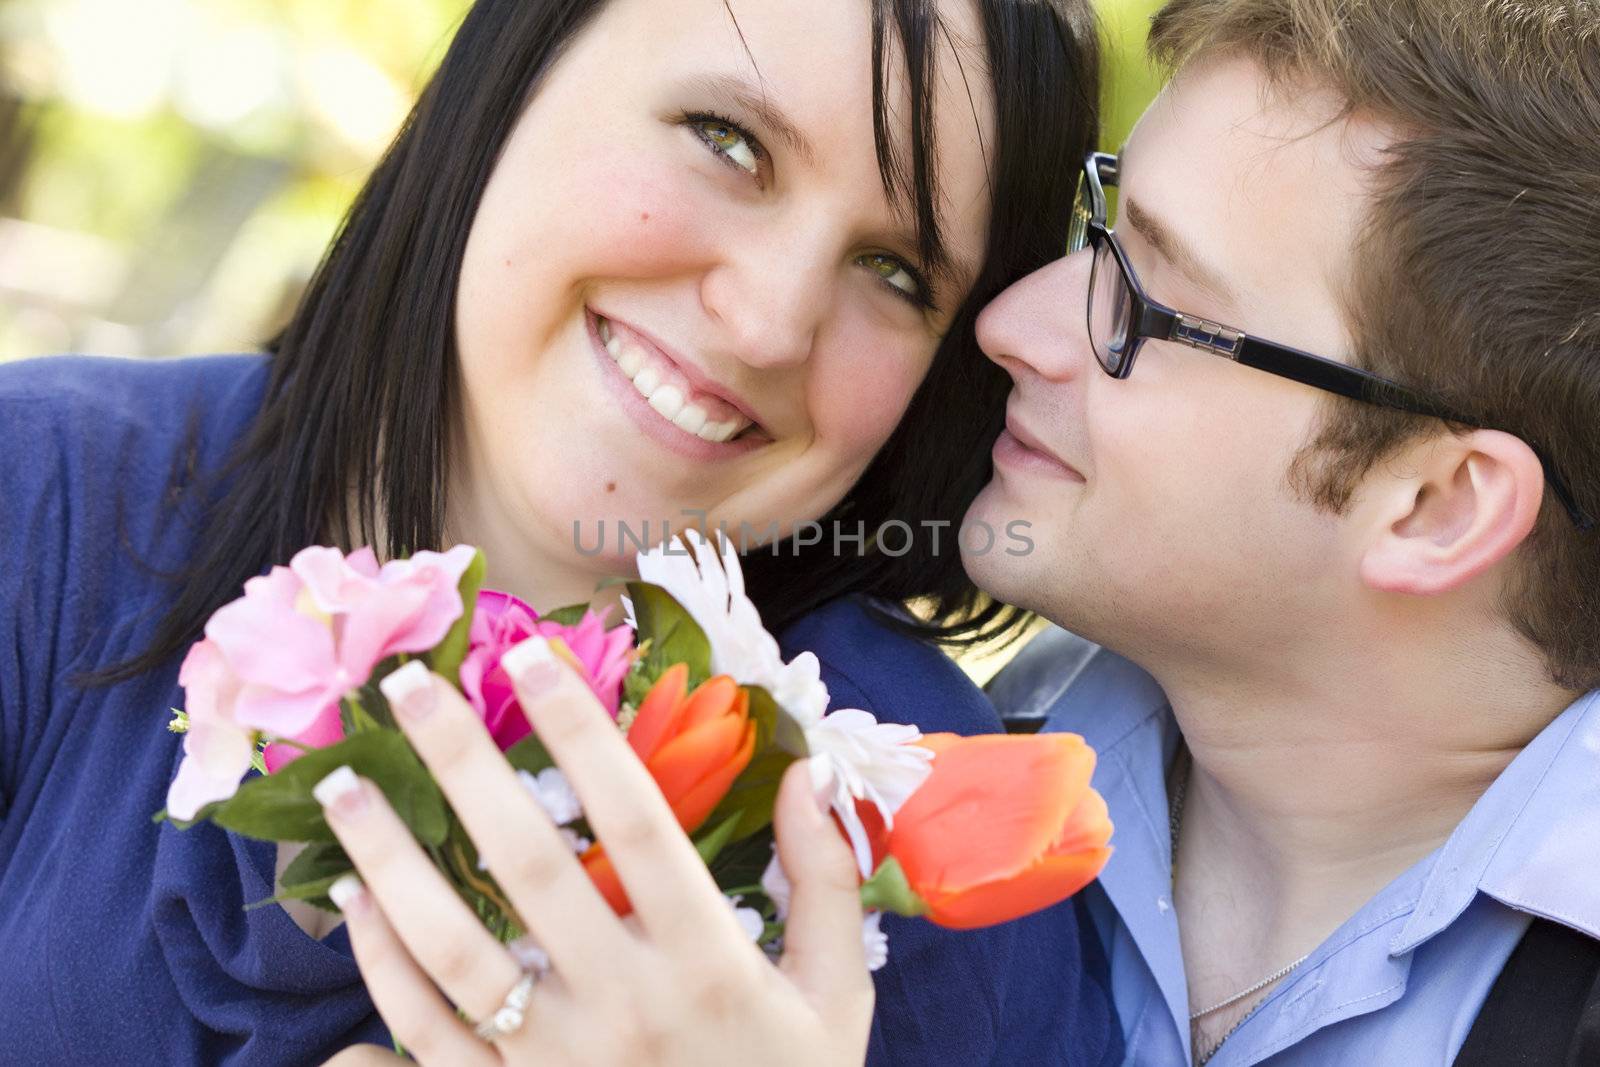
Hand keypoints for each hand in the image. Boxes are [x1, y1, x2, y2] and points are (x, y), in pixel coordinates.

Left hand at [314, 641, 872, 1065]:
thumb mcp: (835, 992)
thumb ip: (824, 878)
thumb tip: (807, 769)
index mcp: (708, 960)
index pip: (636, 819)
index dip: (582, 731)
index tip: (533, 655)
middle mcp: (624, 1003)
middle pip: (530, 863)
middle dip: (464, 765)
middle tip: (407, 687)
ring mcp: (558, 1061)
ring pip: (454, 947)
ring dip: (392, 860)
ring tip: (344, 787)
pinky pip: (429, 1033)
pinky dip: (382, 969)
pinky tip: (354, 903)